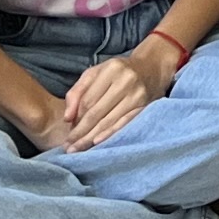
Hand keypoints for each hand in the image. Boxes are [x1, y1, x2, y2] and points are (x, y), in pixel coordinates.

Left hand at [57, 40, 172, 150]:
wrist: (151, 69)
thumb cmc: (118, 73)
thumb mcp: (96, 73)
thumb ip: (77, 92)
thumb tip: (67, 118)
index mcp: (111, 69)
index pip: (87, 100)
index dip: (76, 119)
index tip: (67, 133)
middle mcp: (125, 81)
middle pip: (97, 112)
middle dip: (80, 132)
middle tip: (68, 147)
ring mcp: (137, 95)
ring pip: (108, 121)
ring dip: (91, 137)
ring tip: (78, 149)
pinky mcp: (145, 107)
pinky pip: (124, 124)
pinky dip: (110, 134)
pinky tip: (97, 143)